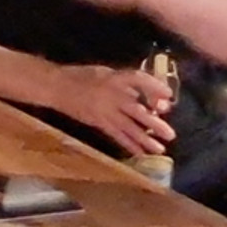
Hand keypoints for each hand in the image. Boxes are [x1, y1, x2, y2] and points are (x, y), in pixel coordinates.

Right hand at [52, 62, 174, 155]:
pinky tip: (140, 153)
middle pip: (137, 110)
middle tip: (170, 134)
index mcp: (113, 78)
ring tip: (160, 149)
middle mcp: (112, 95)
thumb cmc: (81, 76)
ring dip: (146, 139)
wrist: (56, 86)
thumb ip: (123, 83)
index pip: (138, 79)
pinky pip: (117, 135)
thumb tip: (143, 95)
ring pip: (129, 127)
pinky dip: (129, 145)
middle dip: (155, 123)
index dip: (155, 87)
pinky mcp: (98, 122)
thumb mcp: (104, 73)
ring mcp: (105, 111)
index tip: (169, 96)